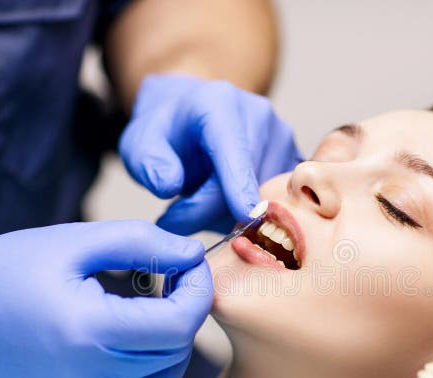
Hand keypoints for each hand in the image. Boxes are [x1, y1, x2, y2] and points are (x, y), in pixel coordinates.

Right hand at [0, 221, 212, 377]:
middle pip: (177, 350)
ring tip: (148, 307)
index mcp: (90, 331)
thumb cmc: (8, 269)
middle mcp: (90, 377)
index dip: (198, 289)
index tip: (188, 263)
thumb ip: (143, 243)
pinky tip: (125, 334)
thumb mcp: (76, 241)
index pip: (181, 323)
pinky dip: (146, 364)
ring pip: (164, 377)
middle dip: (187, 310)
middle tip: (168, 278)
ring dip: (171, 340)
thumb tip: (192, 254)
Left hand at [119, 74, 301, 234]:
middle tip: (172, 219)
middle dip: (206, 212)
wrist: (192, 117)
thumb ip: (148, 163)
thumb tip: (169, 186)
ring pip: (261, 197)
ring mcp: (281, 139)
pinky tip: (224, 203)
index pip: (233, 151)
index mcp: (220, 104)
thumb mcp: (139, 144)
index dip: (238, 184)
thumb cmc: (167, 132)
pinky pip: (276, 200)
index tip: (245, 214)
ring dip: (226, 215)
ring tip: (197, 201)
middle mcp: (259, 116)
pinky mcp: (292, 161)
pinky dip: (248, 214)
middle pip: (244, 183)